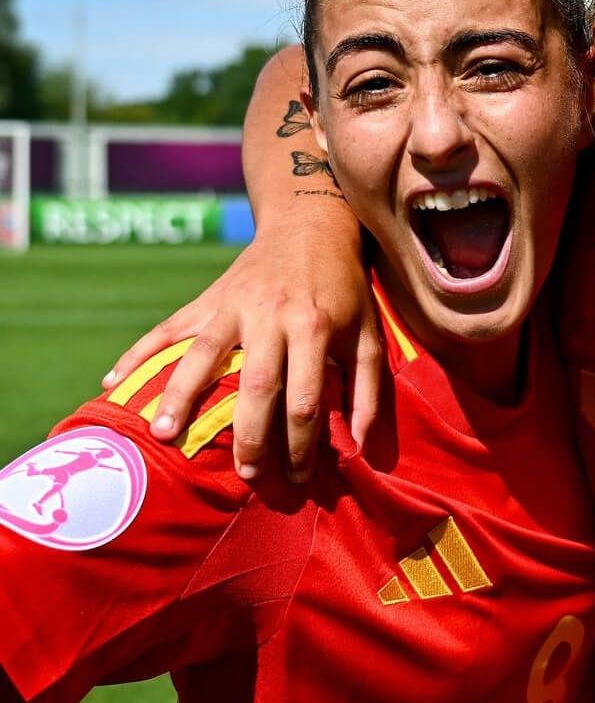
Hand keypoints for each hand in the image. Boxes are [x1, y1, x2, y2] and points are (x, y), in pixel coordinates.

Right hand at [103, 220, 382, 481]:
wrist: (309, 226)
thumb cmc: (344, 289)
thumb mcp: (369, 334)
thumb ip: (370, 390)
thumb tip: (363, 446)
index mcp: (313, 327)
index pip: (304, 397)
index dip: (302, 442)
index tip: (298, 476)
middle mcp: (270, 316)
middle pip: (255, 384)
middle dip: (249, 434)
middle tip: (245, 474)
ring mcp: (232, 306)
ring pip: (201, 355)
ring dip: (181, 397)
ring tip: (164, 436)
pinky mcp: (207, 299)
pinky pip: (168, 329)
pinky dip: (139, 354)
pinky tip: (115, 383)